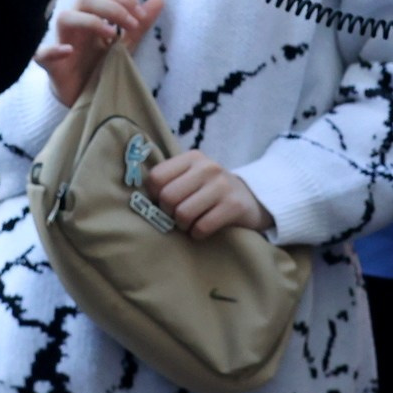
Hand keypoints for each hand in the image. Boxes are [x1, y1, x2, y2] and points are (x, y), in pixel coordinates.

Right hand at [36, 0, 164, 107]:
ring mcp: (62, 43)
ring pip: (64, 17)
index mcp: (94, 17)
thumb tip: (159, 0)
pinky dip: (53, 50)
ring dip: (90, 21)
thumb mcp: (126, 46)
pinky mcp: (52, 66)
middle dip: (112, 6)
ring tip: (112, 35)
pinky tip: (68, 51)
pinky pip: (41, 54)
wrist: (87, 100)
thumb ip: (140, 24)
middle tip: (132, 24)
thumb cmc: (102, 68)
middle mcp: (77, 26)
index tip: (141, 14)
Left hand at [143, 151, 271, 240]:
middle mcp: (208, 167)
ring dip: (183, 226)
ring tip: (190, 223)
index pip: (156, 177)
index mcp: (192, 158)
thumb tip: (140, 199)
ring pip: (183, 214)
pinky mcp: (234, 206)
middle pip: (168, 197)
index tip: (163, 202)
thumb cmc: (212, 190)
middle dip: (168, 213)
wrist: (253, 199)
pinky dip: (197, 234)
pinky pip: (202, 227)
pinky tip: (202, 229)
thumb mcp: (193, 177)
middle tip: (176, 216)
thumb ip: (170, 180)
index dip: (154, 195)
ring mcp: (222, 185)